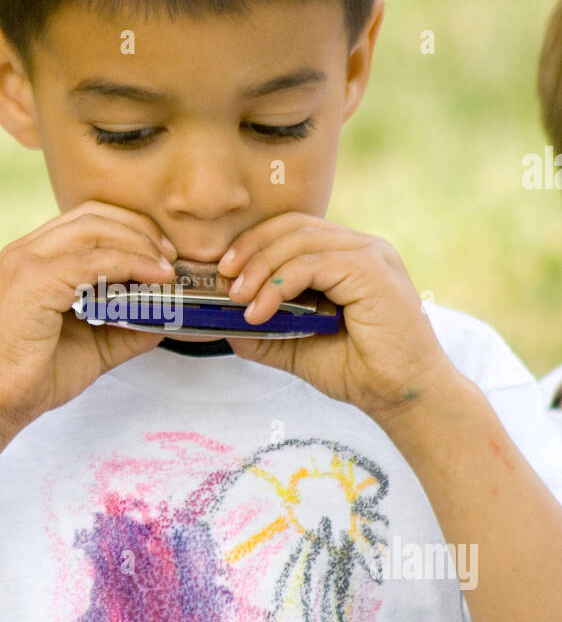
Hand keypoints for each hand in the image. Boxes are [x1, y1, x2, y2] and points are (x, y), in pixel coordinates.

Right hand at [0, 200, 176, 432]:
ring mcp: (26, 261)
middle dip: (141, 230)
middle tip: (172, 259)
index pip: (87, 220)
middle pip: (95, 215)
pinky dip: (132, 264)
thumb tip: (166, 317)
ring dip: (140, 245)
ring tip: (167, 271)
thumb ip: (126, 327)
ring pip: (96, 229)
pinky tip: (154, 281)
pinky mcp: (33, 281)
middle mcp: (26, 251)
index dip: (131, 229)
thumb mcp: (93, 345)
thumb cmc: (33, 376)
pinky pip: (95, 260)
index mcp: (33, 258)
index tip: (163, 256)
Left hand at [218, 211, 458, 422]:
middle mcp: (361, 247)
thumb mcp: (295, 346)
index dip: (254, 242)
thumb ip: (262, 329)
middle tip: (224, 281)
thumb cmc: (359, 371)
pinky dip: (280, 283)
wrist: (401, 396)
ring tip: (239, 301)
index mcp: (347, 256)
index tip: (225, 271)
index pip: (293, 228)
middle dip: (250, 248)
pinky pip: (313, 263)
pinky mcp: (372, 270)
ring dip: (261, 269)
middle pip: (293, 225)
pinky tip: (262, 310)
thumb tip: (220, 318)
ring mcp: (370, 254)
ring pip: (299, 241)